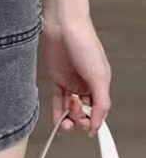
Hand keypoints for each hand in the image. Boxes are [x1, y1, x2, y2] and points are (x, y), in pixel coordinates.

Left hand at [40, 15, 111, 137]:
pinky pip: (57, 99)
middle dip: (80, 117)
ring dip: (68, 117)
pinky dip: (57, 111)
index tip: (90, 131)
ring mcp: (71, 81)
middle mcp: (86, 83)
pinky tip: (57, 120)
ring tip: (65, 119)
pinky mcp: (56, 78)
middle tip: (75, 115)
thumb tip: (98, 122)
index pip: (100, 109)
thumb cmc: (84, 43)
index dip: (95, 121)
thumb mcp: (99, 76)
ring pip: (70, 107)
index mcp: (101, 83)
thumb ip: (100, 101)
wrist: (63, 26)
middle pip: (84, 110)